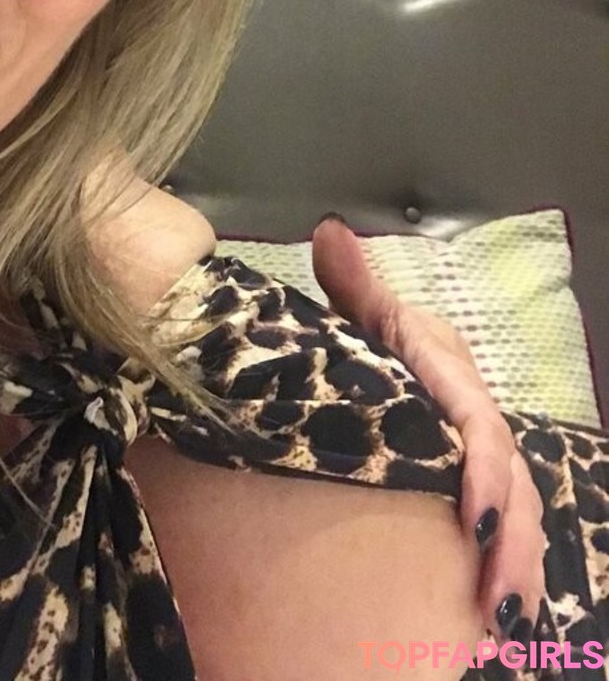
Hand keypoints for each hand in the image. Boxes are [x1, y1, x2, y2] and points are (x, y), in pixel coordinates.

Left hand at [311, 216, 546, 644]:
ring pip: (517, 511)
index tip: (472, 516)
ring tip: (500, 617)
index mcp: (451, 373)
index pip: (480, 423)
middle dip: (509, 539)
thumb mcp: (363, 319)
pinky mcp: (473, 487)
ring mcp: (479, 456)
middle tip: (495, 598)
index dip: (484, 471)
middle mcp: (474, 414)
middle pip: (509, 480)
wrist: (379, 364)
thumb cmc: (371, 343)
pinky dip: (507, 569)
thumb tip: (330, 230)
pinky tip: (499, 615)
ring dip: (513, 564)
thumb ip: (353, 286)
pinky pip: (505, 528)